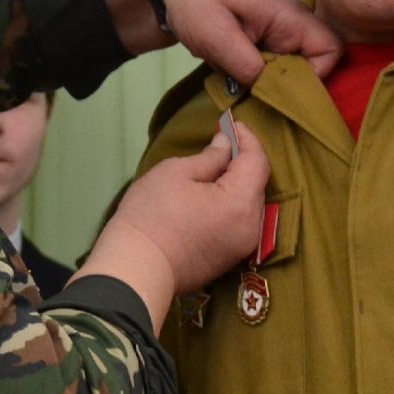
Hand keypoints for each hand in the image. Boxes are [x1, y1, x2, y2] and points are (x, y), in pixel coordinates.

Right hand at [75, 121, 269, 328]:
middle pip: (256, 184)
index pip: (257, 161)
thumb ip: (210, 157)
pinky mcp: (229, 259)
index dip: (246, 138)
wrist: (135, 269)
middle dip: (242, 161)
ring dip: (237, 184)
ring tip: (213, 169)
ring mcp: (242, 246)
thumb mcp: (176, 173)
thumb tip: (226, 145)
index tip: (230, 124)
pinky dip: (231, 206)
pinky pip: (239, 223)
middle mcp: (251, 226)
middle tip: (221, 143)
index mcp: (241, 202)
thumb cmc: (151, 216)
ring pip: (249, 205)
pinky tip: (211, 197)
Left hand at [104, 0, 341, 83]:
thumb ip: (247, 65)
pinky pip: (270, 67)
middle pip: (312, 66)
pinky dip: (252, 76)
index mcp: (289, 15)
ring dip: (264, 82)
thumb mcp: (216, 34)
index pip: (332, 51)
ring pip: (288, 71)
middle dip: (284, 85)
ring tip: (232, 75)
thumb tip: (271, 94)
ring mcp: (278, 32)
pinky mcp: (263, 40)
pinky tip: (228, 69)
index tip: (280, 89)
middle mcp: (292, 23)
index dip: (316, 77)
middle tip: (250, 89)